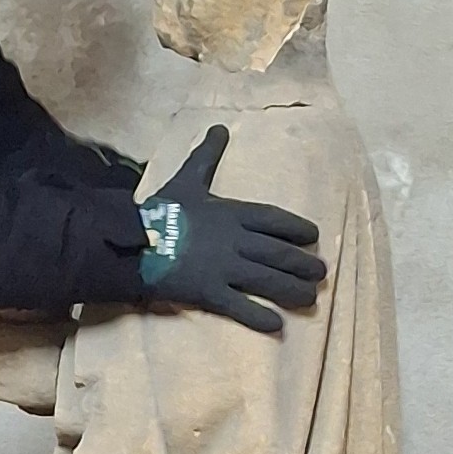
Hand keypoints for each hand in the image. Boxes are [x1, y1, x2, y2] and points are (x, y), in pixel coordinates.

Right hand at [137, 125, 327, 332]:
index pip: (274, 219)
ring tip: (309, 299)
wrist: (132, 240)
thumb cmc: (160, 211)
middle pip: (278, 253)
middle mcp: (234, 240)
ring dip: (292, 290)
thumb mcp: (186, 179)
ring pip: (267, 280)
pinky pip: (240, 306)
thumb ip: (206, 156)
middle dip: (303, 264)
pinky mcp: (209, 292)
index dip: (296, 228)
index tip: (313, 236)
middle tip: (321, 274)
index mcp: (231, 212)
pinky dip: (259, 317)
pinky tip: (278, 326)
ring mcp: (223, 267)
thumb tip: (219, 127)